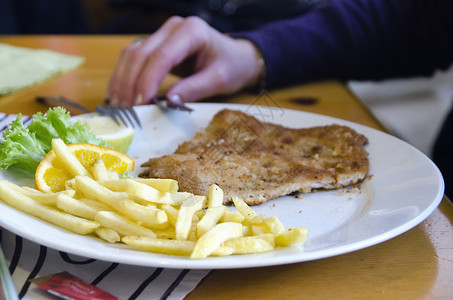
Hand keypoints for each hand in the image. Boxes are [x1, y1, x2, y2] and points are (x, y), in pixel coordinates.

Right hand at [107, 16, 261, 106]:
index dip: (148, 80)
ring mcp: (162, 34)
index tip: (141, 104)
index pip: (162, 56)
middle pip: (141, 53)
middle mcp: (173, 28)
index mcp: (192, 31)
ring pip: (131, 55)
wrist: (236, 57)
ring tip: (120, 107)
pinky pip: (132, 59)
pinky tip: (120, 96)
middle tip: (128, 111)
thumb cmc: (232, 66)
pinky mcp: (155, 44)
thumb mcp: (220, 80)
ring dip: (122, 82)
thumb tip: (168, 102)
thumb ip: (195, 89)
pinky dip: (124, 78)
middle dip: (131, 84)